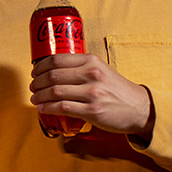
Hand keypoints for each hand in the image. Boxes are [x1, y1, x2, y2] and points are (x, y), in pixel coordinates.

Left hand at [29, 53, 153, 136]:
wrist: (139, 108)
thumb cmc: (118, 90)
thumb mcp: (102, 70)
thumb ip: (82, 67)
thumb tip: (55, 70)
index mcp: (92, 61)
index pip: (57, 60)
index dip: (40, 67)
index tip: (34, 73)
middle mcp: (91, 74)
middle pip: (53, 76)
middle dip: (37, 82)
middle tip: (32, 87)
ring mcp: (92, 93)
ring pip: (55, 92)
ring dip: (39, 96)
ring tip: (34, 99)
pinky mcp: (92, 111)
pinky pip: (63, 108)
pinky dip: (48, 108)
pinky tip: (42, 109)